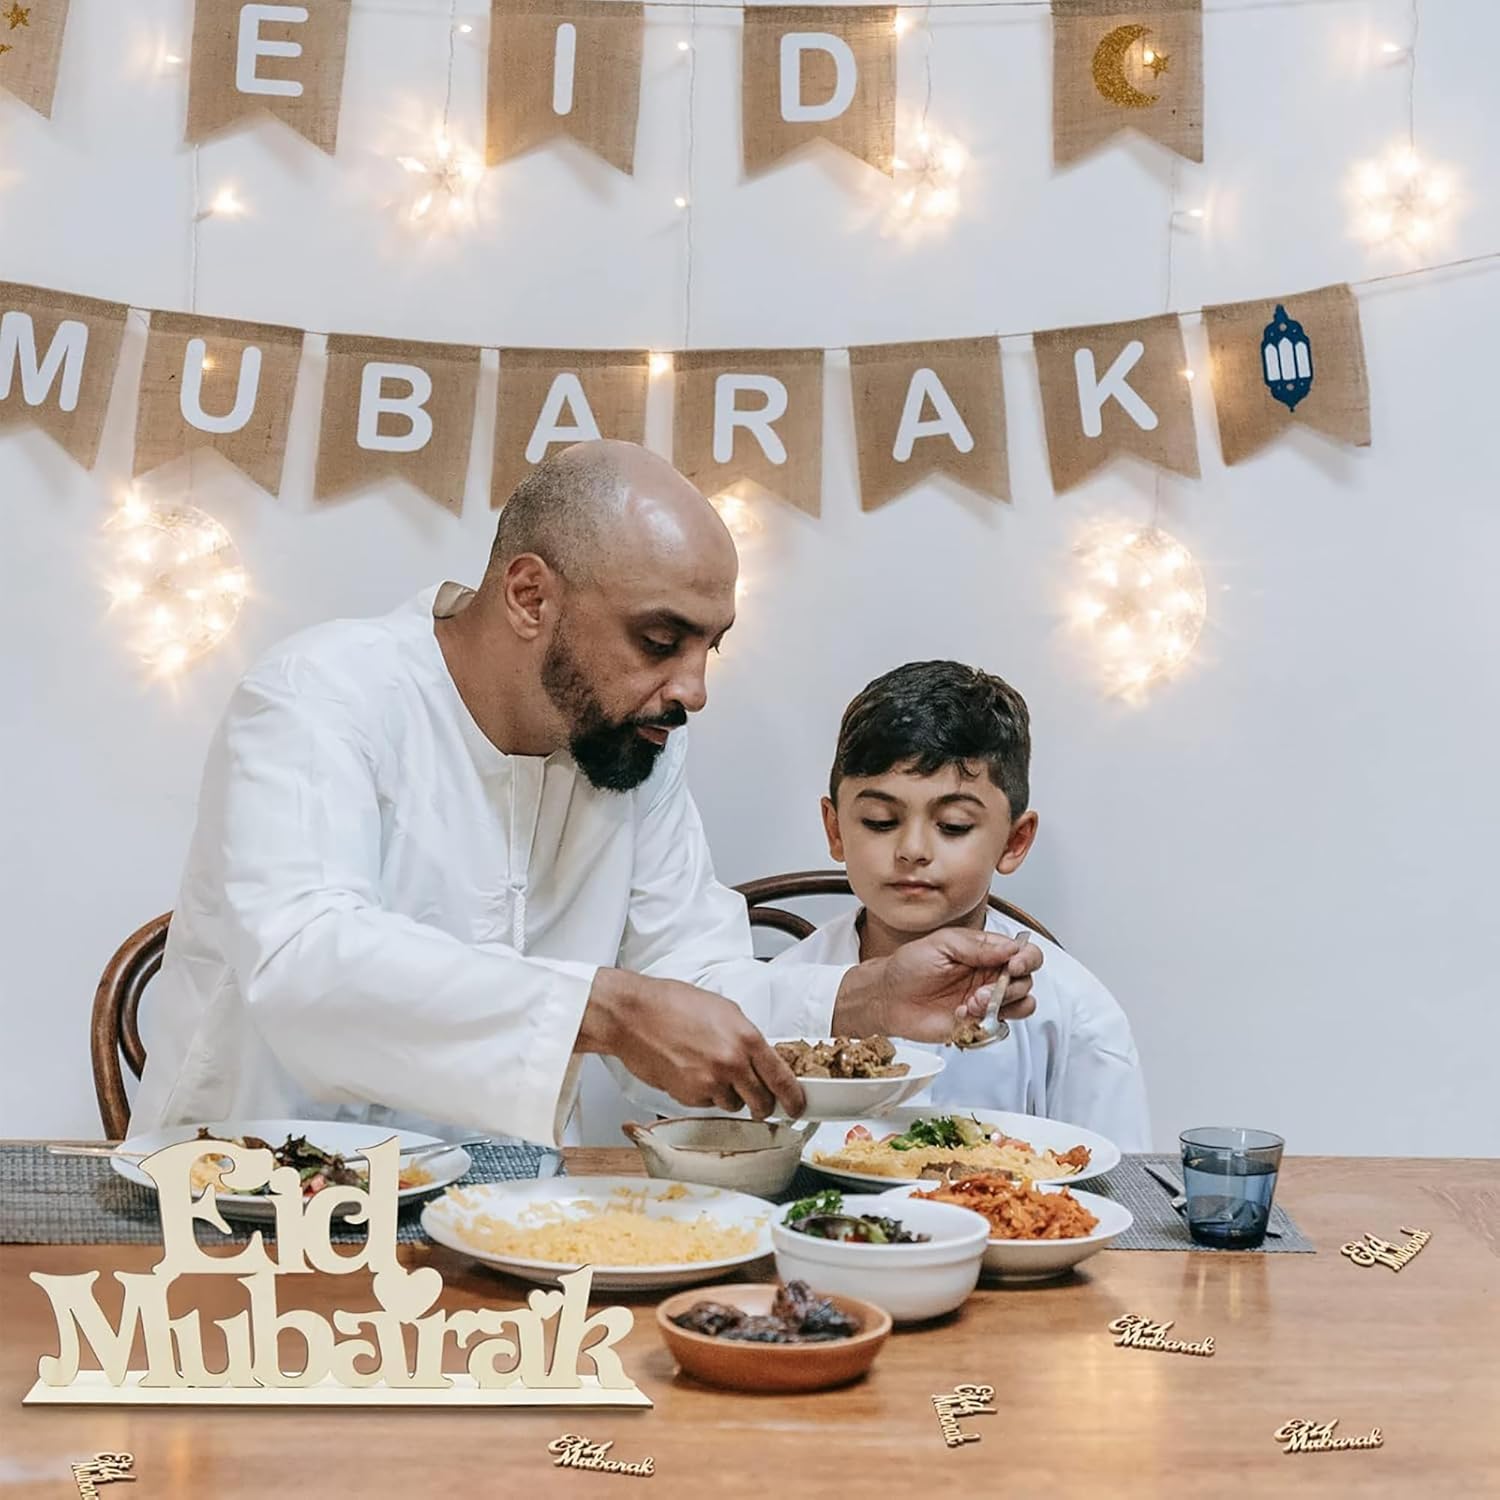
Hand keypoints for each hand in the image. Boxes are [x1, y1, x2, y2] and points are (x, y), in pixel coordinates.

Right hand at [577, 969, 805, 1118]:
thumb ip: (746, 1037)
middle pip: (762, 1100)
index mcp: (746, 1037)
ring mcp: (711, 1082)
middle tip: (759, 1100)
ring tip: (709, 1070)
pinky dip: (704, 1093)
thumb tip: (760, 1058)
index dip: (793, 1097)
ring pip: (733, 1104)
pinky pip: (707, 1103)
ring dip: (728, 1094)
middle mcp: (732, 1062)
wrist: (634, 1015)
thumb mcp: (723, 1010)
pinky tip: (691, 1072)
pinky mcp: (689, 1095)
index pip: (781, 1077)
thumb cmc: (672, 1005)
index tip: (797, 1106)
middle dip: (762, 1104)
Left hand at [836, 927, 1042, 1041]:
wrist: (888, 997)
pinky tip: (960, 1014)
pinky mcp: (977, 1023)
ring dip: (1002, 1006)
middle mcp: (990, 975)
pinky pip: (999, 1027)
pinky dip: (986, 1023)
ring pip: (1021, 1005)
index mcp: (985, 951)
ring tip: (972, 1003)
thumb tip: (1011, 948)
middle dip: (1011, 987)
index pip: (1023, 953)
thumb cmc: (909, 966)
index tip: (1014, 965)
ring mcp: (986, 1000)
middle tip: (983, 991)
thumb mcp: (941, 944)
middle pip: (1026, 981)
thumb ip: (977, 946)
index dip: (1026, 959)